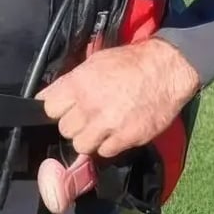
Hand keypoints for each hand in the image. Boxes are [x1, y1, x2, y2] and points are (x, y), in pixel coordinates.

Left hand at [36, 37, 199, 159]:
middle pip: (64, 129)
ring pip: (81, 145)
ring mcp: (108, 124)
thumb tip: (53, 95)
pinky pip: (104, 152)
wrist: (166, 69)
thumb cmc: (130, 62)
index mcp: (78, 83)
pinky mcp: (126, 138)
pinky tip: (116, 131)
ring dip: (89, 137)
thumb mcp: (95, 61)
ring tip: (100, 126)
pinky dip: (109, 144)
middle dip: (74, 123)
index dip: (56, 107)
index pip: (47, 107)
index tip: (64, 107)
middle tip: (86, 115)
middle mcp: (90, 105)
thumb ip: (73, 81)